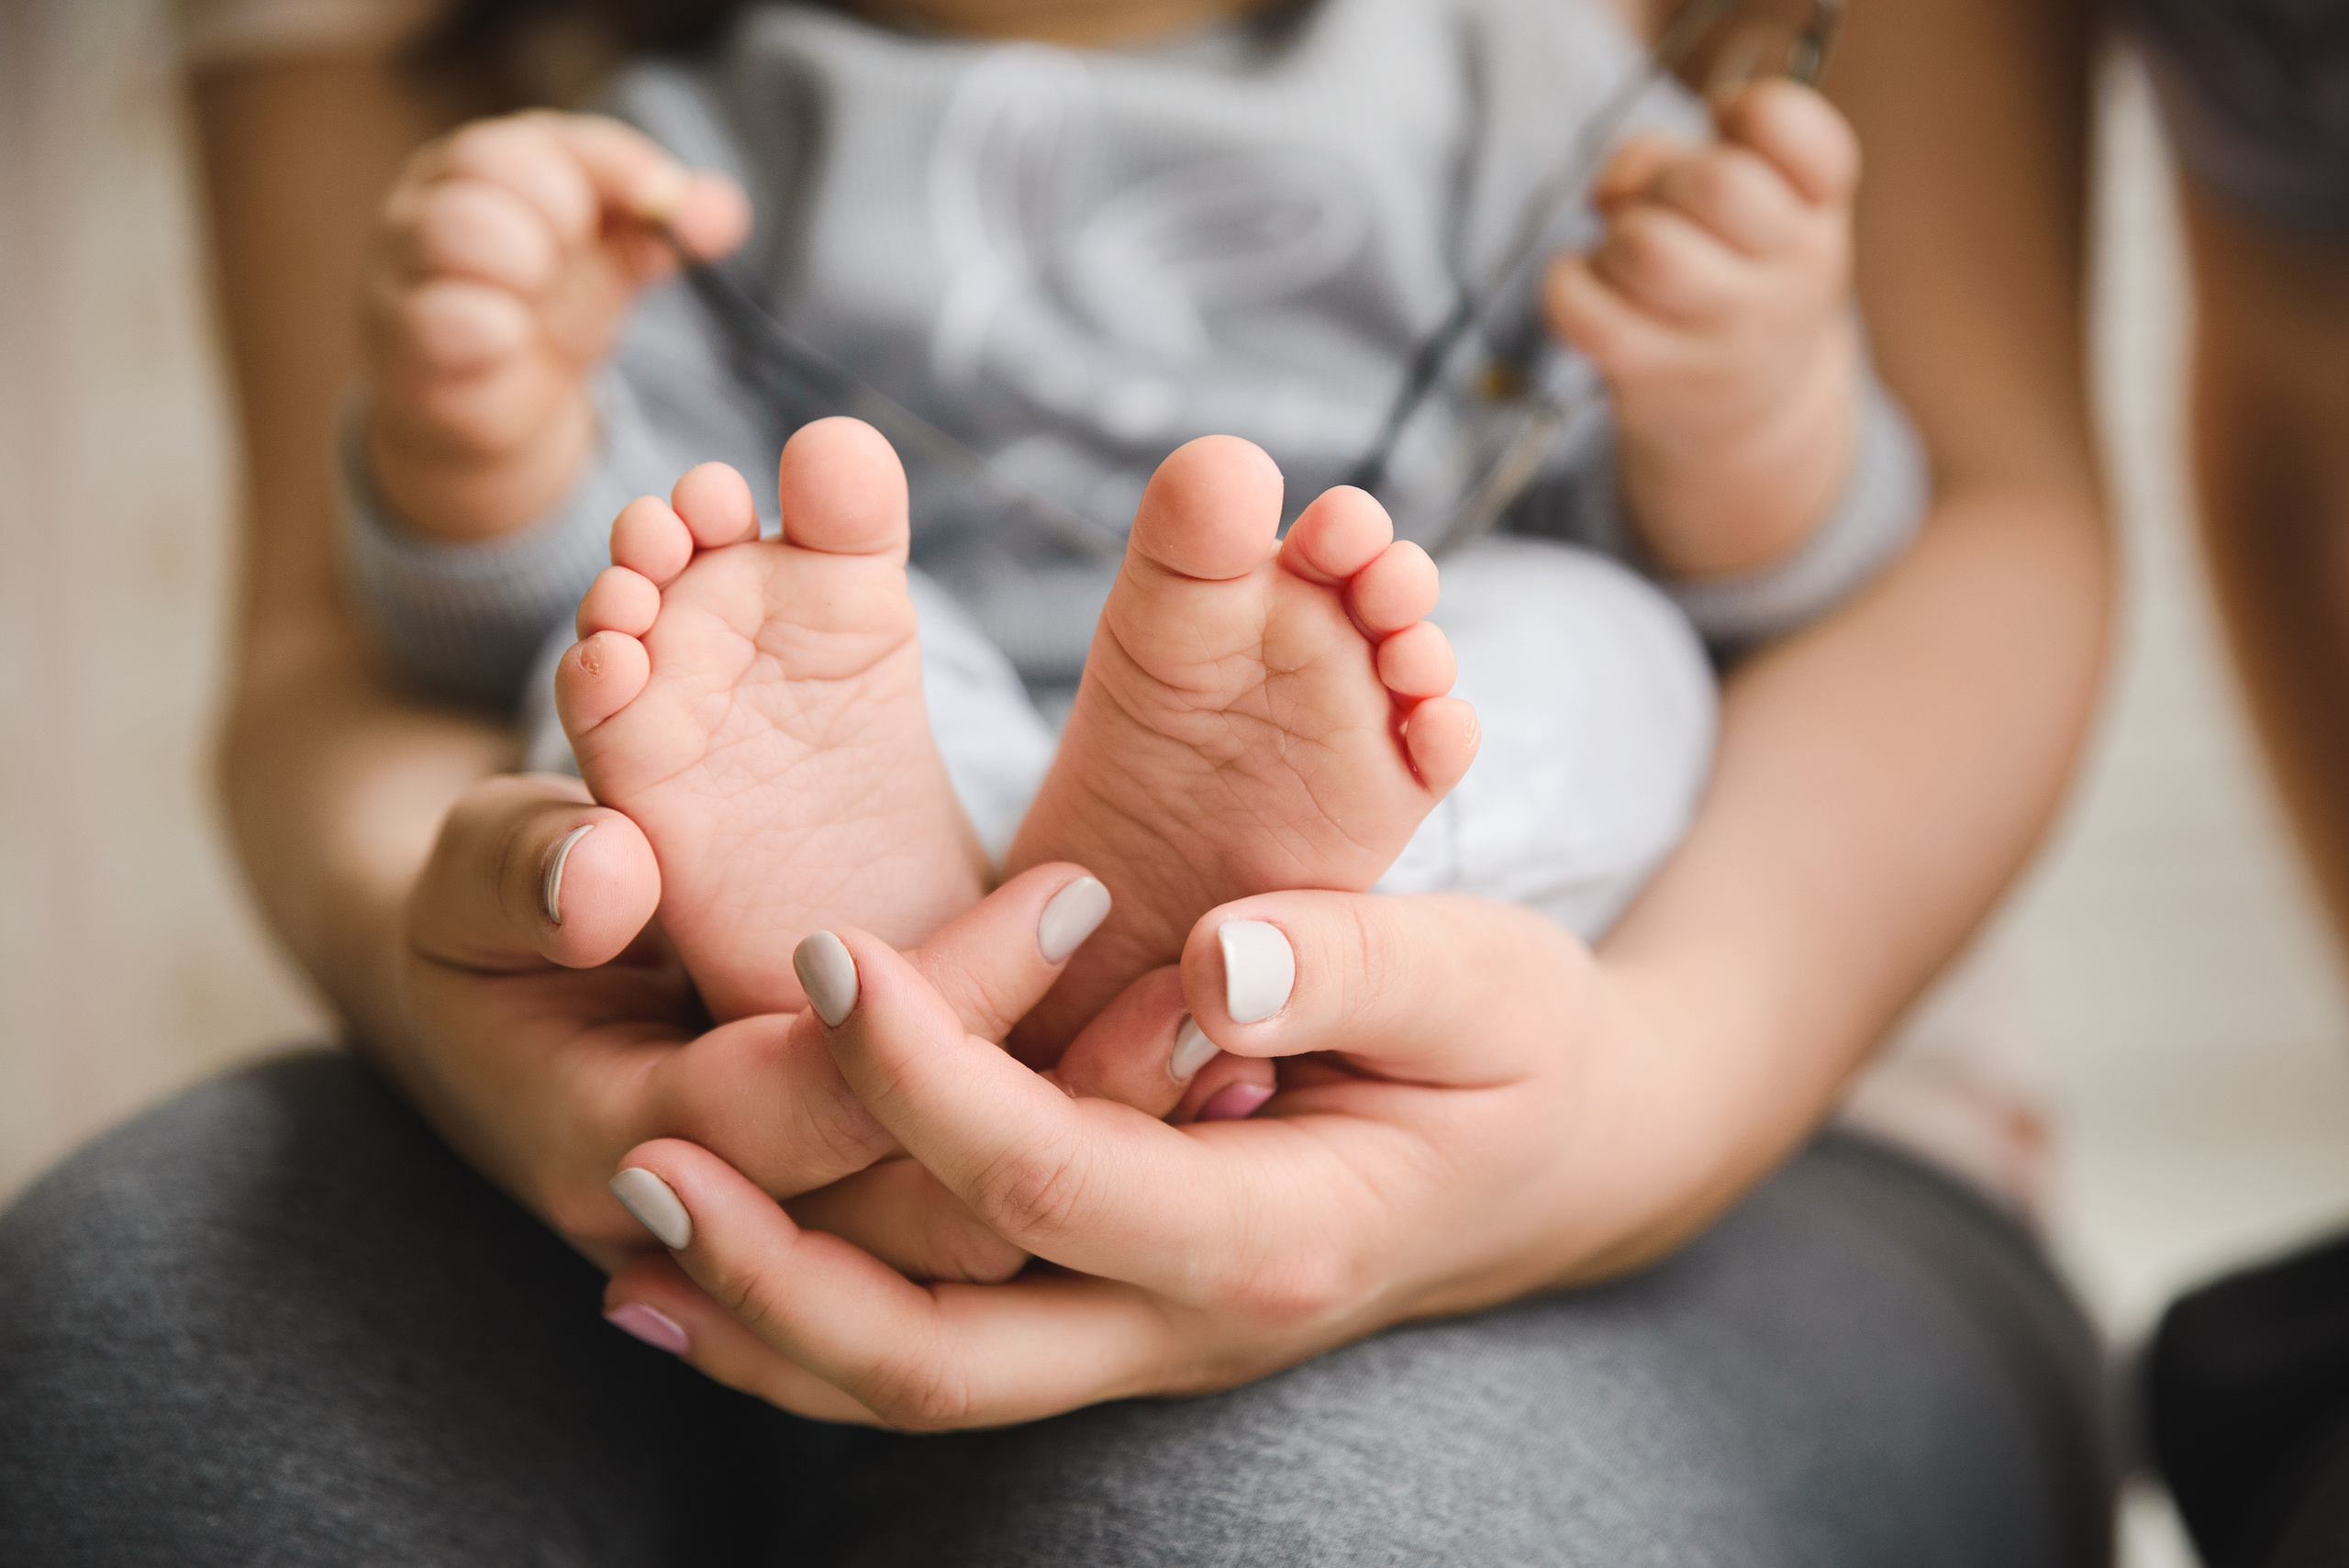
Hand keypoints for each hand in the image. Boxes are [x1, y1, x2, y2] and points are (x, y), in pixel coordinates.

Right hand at [360, 111, 749, 542]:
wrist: (489, 409)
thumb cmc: (546, 310)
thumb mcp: (610, 262)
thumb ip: (662, 232)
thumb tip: (724, 211)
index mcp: (490, 165)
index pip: (548, 138)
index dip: (615, 165)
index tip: (664, 201)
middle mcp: (433, 200)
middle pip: (486, 162)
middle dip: (557, 206)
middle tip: (572, 251)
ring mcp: (405, 268)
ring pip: (451, 228)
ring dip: (519, 257)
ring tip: (536, 288)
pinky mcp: (402, 342)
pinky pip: (434, 318)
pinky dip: (486, 326)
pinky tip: (509, 339)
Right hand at [388, 773, 1260, 1277]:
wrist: (500, 1009)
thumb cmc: (494, 907)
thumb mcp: (476, 866)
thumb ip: (523, 869)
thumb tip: (604, 877)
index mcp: (605, 1138)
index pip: (802, 1099)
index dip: (938, 1012)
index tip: (1075, 892)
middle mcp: (715, 1230)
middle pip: (915, 1214)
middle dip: (1066, 1111)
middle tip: (1214, 1004)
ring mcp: (789, 1239)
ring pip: (969, 1248)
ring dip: (1102, 1154)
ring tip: (1241, 1054)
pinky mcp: (854, 1212)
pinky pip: (982, 1223)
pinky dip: (1086, 1166)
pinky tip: (1210, 1089)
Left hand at [596, 890, 1725, 1428]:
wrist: (1556, 1160)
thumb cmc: (1520, 1050)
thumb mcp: (1488, 980)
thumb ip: (1361, 963)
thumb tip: (1215, 964)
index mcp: (1280, 1234)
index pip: (1054, 1180)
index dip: (926, 1077)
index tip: (828, 955)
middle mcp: (1192, 1323)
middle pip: (946, 1353)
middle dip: (780, 1268)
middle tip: (643, 1152)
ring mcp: (1143, 1341)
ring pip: (920, 1385)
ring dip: (766, 1318)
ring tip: (630, 1224)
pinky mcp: (1110, 1318)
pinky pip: (942, 1353)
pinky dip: (811, 1328)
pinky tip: (699, 1275)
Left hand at [1546, 81, 1862, 578]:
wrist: (1752, 411)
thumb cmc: (1736, 272)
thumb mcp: (1748, 203)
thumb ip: (1676, 156)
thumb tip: (1613, 188)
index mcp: (1818, 209)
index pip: (1793, 129)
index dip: (1746, 110)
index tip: (1726, 126)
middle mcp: (1791, 273)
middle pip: (1714, 183)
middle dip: (1665, 178)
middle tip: (1662, 207)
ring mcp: (1727, 333)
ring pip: (1646, 247)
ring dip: (1617, 235)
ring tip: (1626, 254)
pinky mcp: (1657, 375)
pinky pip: (1584, 311)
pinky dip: (1567, 283)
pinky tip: (1587, 284)